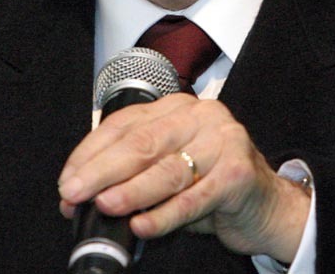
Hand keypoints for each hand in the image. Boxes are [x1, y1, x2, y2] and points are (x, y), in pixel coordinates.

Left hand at [58, 93, 310, 262]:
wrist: (266, 205)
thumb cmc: (210, 184)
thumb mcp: (169, 169)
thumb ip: (132, 173)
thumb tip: (82, 194)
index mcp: (176, 108)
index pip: (124, 124)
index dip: (91, 152)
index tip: (68, 179)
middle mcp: (199, 116)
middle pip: (142, 142)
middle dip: (102, 170)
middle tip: (74, 193)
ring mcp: (222, 140)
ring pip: (167, 168)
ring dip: (131, 191)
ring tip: (104, 205)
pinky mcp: (238, 172)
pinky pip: (194, 198)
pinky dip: (164, 215)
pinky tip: (142, 226)